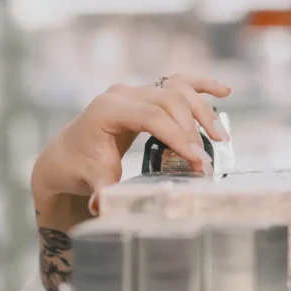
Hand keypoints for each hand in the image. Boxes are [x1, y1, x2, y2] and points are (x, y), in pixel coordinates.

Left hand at [30, 75, 230, 290]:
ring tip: (220, 137)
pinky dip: (199, 86)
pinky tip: (223, 92)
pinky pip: (175, 83)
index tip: (197, 160)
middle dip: (191, 130)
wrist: (66, 157)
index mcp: (106, 110)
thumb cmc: (79, 169)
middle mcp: (120, 95)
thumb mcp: (92, 181)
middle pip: (168, 100)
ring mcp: (132, 91)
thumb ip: (102, 191)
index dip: (177, 137)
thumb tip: (102, 207)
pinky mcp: (142, 94)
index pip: (151, 117)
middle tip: (205, 160)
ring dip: (201, 111)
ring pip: (175, 90)